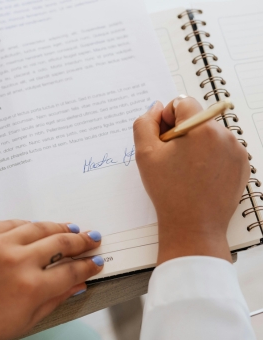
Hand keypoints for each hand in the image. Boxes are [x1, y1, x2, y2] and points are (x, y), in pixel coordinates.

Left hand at [0, 220, 102, 339]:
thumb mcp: (25, 321)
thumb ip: (56, 299)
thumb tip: (79, 284)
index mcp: (30, 289)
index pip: (72, 272)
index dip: (88, 266)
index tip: (95, 261)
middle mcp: (17, 262)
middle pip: (61, 243)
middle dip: (81, 241)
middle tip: (91, 239)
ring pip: (40, 227)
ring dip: (60, 227)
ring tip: (72, 229)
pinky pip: (14, 223)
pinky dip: (30, 225)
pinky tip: (39, 228)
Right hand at [133, 98, 249, 264]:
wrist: (193, 226)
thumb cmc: (168, 192)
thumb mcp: (145, 154)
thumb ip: (144, 123)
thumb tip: (157, 108)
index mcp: (201, 128)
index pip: (182, 102)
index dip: (167, 118)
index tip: (164, 140)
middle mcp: (225, 134)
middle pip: (196, 118)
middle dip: (181, 132)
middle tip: (172, 158)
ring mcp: (237, 150)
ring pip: (209, 133)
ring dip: (195, 143)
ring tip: (185, 169)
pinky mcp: (242, 164)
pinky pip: (221, 148)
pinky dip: (208, 155)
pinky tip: (199, 174)